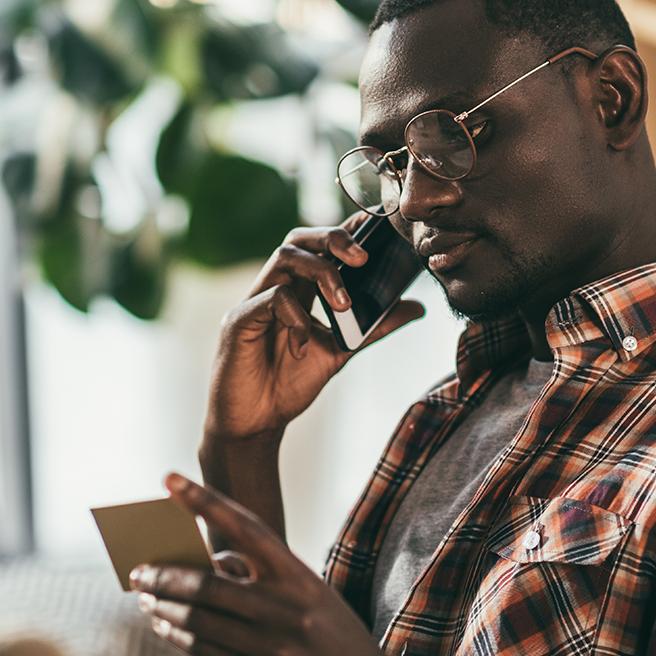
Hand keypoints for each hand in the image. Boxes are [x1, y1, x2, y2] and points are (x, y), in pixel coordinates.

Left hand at [131, 473, 404, 655]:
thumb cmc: (334, 641)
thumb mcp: (312, 597)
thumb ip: (265, 575)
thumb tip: (212, 562)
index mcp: (300, 578)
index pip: (246, 527)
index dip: (204, 500)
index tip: (169, 480)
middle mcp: (284, 610)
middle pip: (206, 583)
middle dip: (163, 575)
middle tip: (138, 570)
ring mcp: (271, 648)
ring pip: (197, 620)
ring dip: (162, 606)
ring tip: (146, 598)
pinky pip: (203, 651)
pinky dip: (175, 635)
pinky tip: (163, 626)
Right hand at [205, 222, 423, 442]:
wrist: (254, 423)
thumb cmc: (288, 384)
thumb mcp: (340, 351)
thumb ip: (373, 327)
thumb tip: (416, 306)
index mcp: (297, 290)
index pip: (318, 246)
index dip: (345, 231)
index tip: (376, 232)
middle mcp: (274, 288)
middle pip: (299, 239)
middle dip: (333, 240)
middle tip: (363, 259)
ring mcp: (254, 301)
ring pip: (285, 257)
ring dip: (321, 273)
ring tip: (343, 304)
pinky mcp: (238, 321)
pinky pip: (272, 299)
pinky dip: (297, 318)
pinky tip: (303, 347)